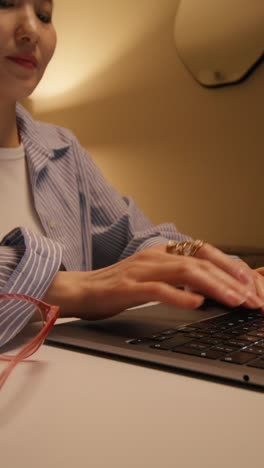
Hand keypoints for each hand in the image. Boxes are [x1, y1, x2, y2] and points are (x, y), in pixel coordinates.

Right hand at [44, 242, 262, 319]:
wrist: (81, 290)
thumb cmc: (118, 286)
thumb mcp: (153, 278)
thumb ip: (179, 280)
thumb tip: (208, 290)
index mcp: (163, 252)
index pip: (204, 254)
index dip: (229, 267)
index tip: (249, 283)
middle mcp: (155, 256)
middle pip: (200, 262)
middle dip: (229, 280)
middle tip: (250, 298)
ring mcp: (142, 270)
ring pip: (185, 272)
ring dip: (214, 287)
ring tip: (233, 300)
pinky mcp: (128, 287)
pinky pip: (158, 289)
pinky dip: (180, 296)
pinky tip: (196, 304)